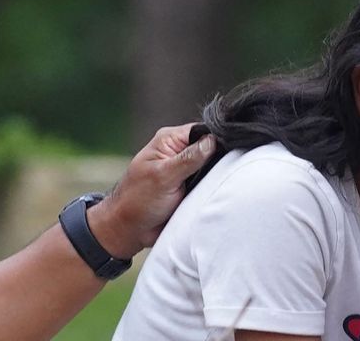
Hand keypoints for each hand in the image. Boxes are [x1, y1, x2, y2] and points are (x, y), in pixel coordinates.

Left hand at [91, 124, 215, 257]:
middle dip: (220, 159)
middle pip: (212, 147)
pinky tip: (217, 192)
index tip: (229, 151)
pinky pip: (210, 182)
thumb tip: (213, 140)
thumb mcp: (164, 176)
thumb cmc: (138, 201)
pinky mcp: (191, 185)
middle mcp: (179, 151)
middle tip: (223, 172)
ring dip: (216, 176)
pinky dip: (214, 187)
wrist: (131, 230)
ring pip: (213, 166)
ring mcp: (186, 169)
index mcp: (169, 140)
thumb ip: (189, 158)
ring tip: (218, 185)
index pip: (203, 130)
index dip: (218, 138)